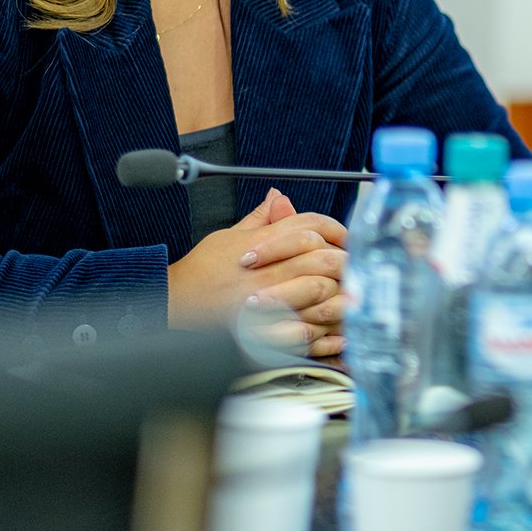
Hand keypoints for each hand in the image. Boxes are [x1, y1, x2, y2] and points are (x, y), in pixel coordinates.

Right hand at [166, 189, 348, 356]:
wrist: (171, 305)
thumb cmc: (200, 273)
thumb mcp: (229, 237)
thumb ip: (261, 219)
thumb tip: (279, 196)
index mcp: (260, 244)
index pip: (309, 226)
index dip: (336, 231)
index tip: (347, 241)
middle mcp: (264, 271)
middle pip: (322, 258)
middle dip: (346, 263)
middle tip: (359, 270)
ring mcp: (262, 302)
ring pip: (318, 292)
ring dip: (342, 295)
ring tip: (356, 299)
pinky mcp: (260, 331)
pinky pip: (302, 331)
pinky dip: (324, 333)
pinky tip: (336, 334)